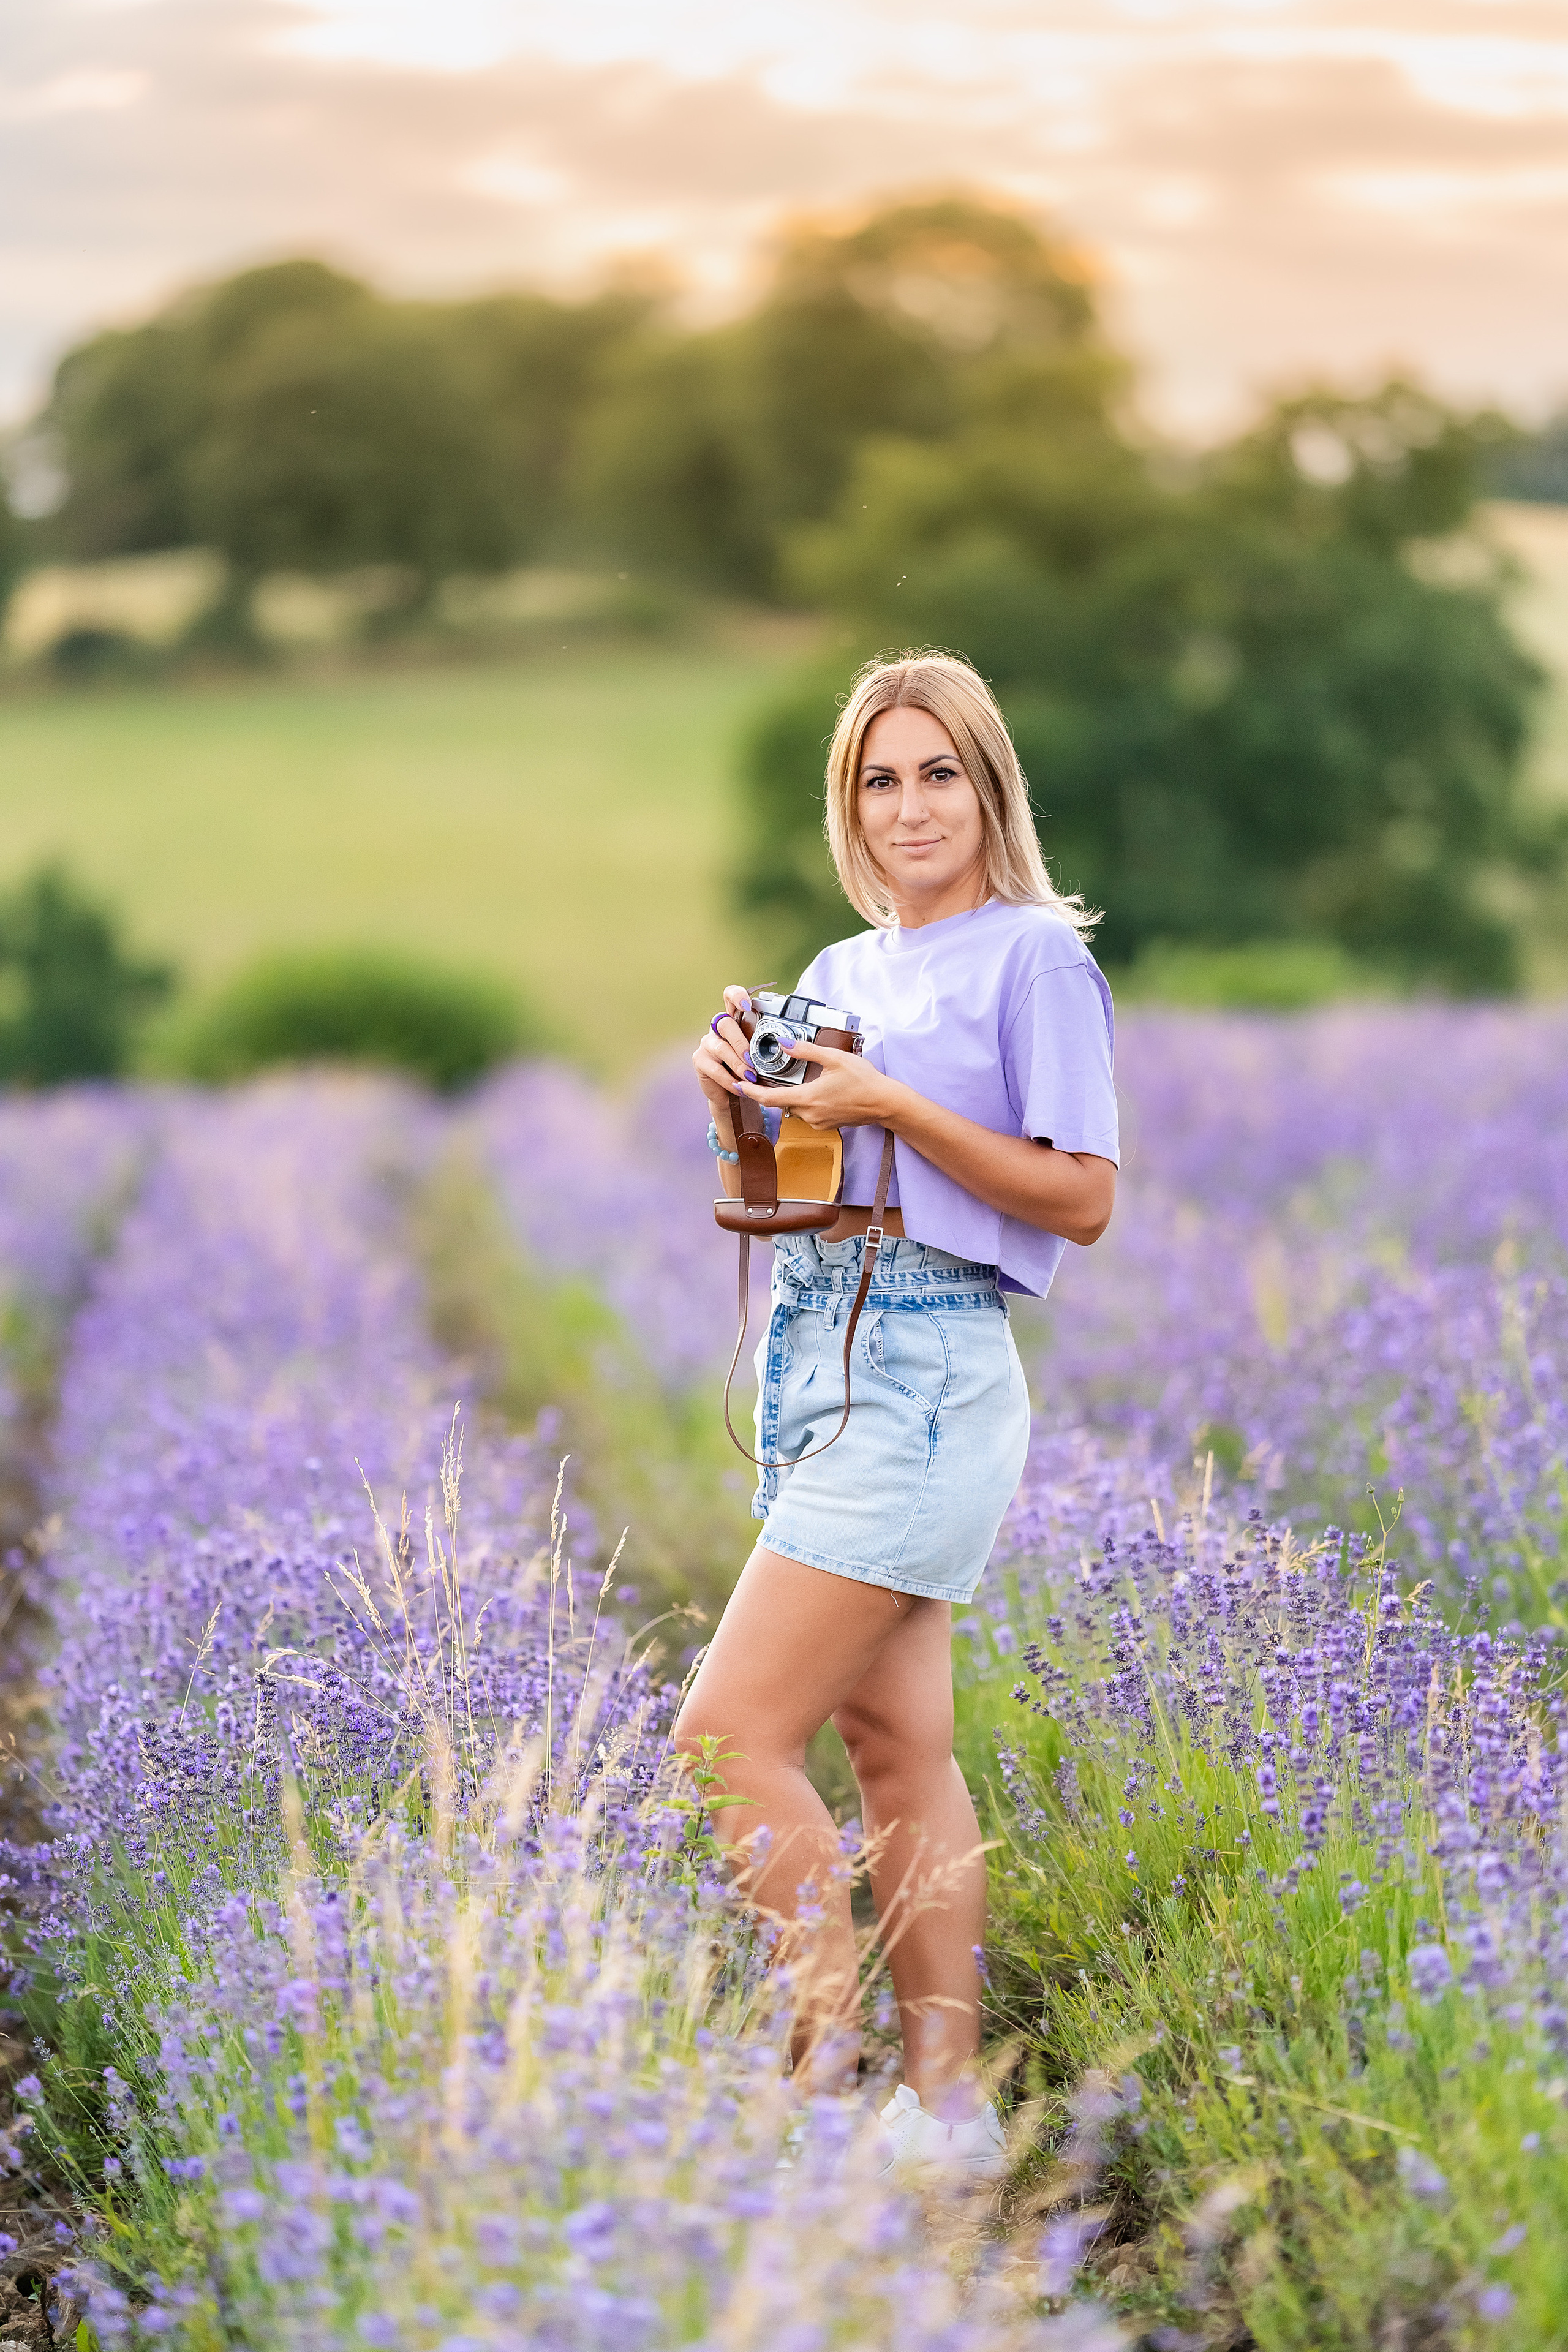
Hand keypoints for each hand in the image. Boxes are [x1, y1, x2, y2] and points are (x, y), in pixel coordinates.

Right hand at [692, 983, 753, 1125]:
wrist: (733, 1095)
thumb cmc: (750, 1071)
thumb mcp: (761, 1056)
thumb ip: (767, 1045)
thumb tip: (788, 1044)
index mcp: (735, 1020)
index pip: (730, 996)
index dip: (737, 996)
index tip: (747, 1005)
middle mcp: (719, 1028)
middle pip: (725, 1023)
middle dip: (740, 1042)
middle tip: (752, 1059)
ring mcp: (707, 1043)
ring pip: (721, 1047)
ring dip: (738, 1063)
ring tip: (750, 1076)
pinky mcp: (700, 1060)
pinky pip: (714, 1068)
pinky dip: (729, 1079)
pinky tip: (738, 1085)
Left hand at [740, 1041, 900, 1131]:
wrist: (885, 1103)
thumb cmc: (864, 1081)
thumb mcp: (834, 1058)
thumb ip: (807, 1050)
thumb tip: (785, 1043)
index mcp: (807, 1098)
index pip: (769, 1099)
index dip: (750, 1092)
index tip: (738, 1084)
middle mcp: (810, 1114)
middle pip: (781, 1103)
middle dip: (772, 1090)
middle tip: (765, 1075)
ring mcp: (818, 1122)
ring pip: (795, 1108)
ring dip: (791, 1095)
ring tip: (795, 1079)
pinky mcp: (827, 1125)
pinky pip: (808, 1113)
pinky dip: (806, 1101)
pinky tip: (816, 1089)